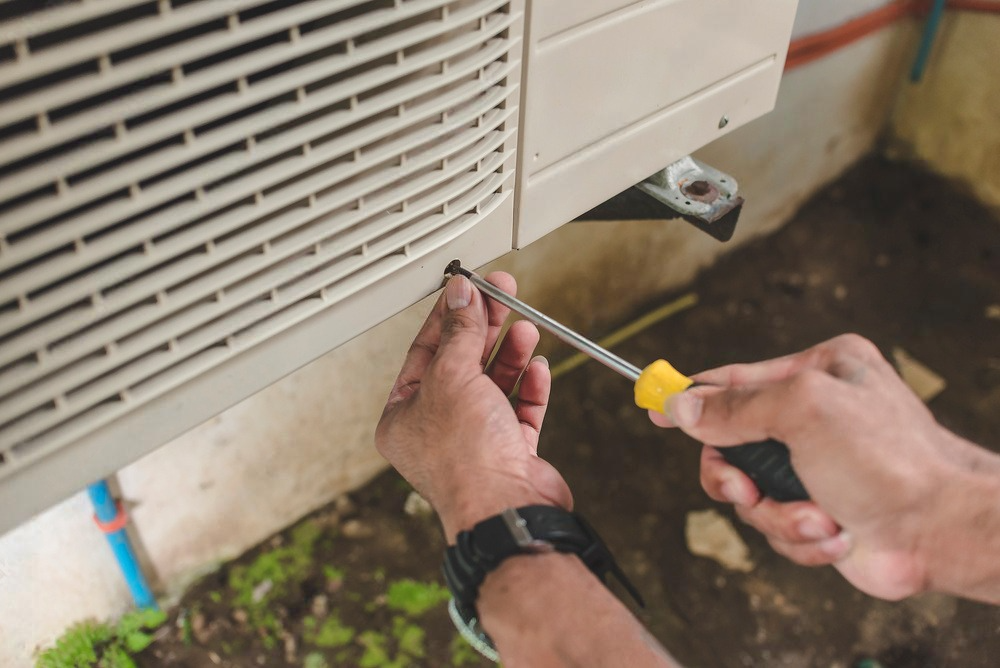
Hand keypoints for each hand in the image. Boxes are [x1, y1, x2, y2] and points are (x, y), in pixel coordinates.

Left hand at [376, 272, 571, 541]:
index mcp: (403, 416)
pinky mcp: (510, 453)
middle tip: (502, 295)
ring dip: (509, 353)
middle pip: (460, 365)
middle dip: (484, 329)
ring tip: (524, 328)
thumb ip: (460, 333)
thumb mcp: (452, 377)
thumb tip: (461, 298)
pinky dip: (528, 386)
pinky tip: (536, 365)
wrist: (505, 509)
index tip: (467, 289)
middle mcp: (436, 430)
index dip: (447, 317)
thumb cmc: (465, 460)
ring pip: (492, 385)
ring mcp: (474, 442)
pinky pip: (519, 410)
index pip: (423, 353)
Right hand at [650, 334, 999, 600]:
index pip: (734, 380)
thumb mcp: (802, 411)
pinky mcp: (817, 511)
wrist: (940, 531)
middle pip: (729, 444)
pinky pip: (773, 527)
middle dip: (734, 475)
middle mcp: (814, 417)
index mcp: (817, 372)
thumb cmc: (890, 459)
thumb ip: (734, 406)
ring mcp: (815, 467)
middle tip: (741, 489)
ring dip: (776, 513)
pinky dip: (798, 536)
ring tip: (819, 516)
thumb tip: (681, 404)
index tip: (652, 405)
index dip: (690, 395)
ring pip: (747, 494)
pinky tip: (834, 533)